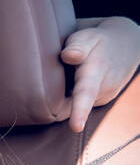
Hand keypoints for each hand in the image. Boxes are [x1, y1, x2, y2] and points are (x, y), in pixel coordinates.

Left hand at [61, 17, 139, 131]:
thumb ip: (78, 46)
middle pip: (73, 107)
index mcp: (97, 72)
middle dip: (54, 107)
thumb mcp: (88, 37)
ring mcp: (104, 97)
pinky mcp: (101, 101)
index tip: (76, 127)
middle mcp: (103, 89)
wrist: (127, 45)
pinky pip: (79, 105)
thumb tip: (68, 55)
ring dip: (61, 101)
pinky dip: (68, 100)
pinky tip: (68, 87)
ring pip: (73, 107)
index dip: (80, 111)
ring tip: (60, 80)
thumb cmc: (98, 41)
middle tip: (37, 94)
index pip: (86, 93)